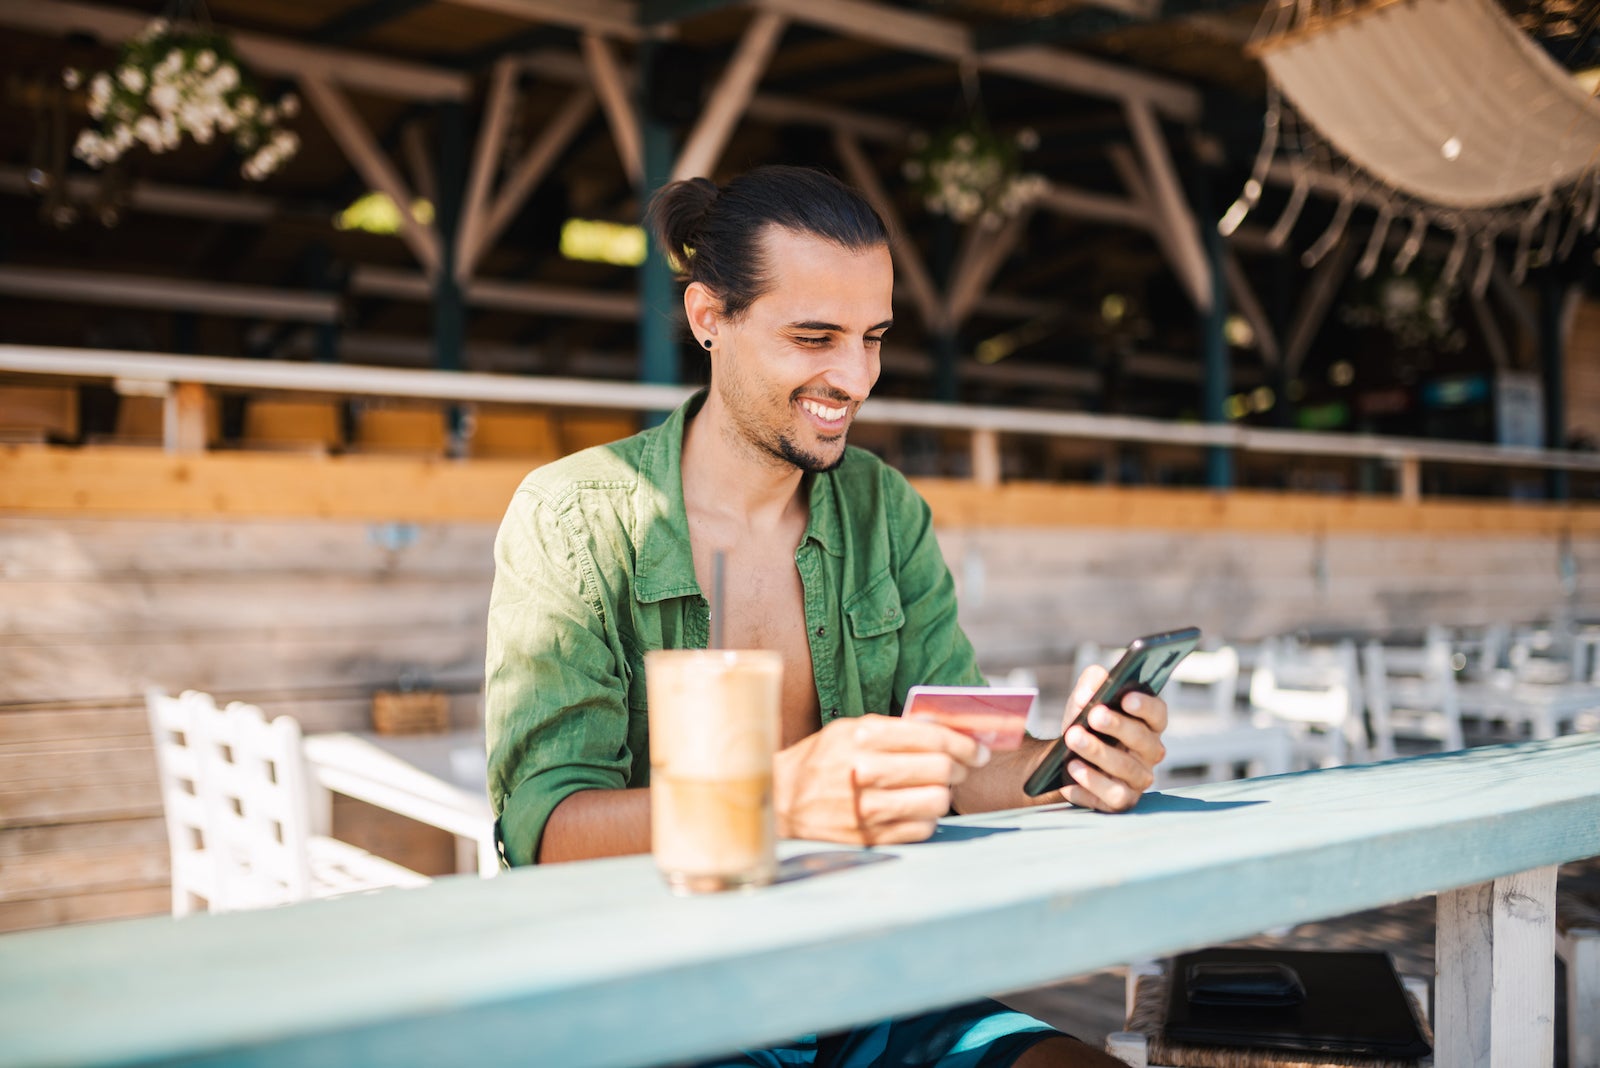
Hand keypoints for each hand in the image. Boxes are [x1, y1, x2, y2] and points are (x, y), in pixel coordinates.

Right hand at [774, 714, 991, 845]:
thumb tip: (945, 732)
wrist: (781, 800)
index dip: (964, 744)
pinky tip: (917, 809)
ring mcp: (867, 809)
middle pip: (941, 770)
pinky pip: (922, 829)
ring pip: (937, 802)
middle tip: (962, 768)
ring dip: (945, 794)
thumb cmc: (821, 760)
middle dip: (961, 768)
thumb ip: (894, 729)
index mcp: (863, 736)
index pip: (932, 737)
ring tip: (937, 788)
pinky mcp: (869, 837)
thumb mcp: (850, 730)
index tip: (977, 750)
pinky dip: (927, 818)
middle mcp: (865, 771)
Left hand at [1054, 665, 1167, 811]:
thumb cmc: (1085, 725)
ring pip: (1128, 769)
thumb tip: (1092, 688)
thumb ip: (1092, 683)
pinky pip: (1113, 796)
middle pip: (1144, 740)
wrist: (1065, 758)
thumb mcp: (1085, 699)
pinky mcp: (1123, 801)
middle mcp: (1150, 752)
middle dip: (1118, 726)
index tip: (1126, 698)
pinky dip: (1090, 784)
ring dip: (1099, 753)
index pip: (1158, 714)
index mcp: (1148, 724)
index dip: (1146, 706)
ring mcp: (1138, 779)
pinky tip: (1072, 772)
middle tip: (1093, 715)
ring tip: (1073, 740)